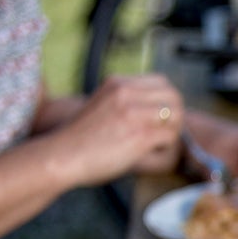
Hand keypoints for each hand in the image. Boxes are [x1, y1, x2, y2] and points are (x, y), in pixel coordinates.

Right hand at [47, 74, 186, 183]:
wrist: (61, 156)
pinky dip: (166, 147)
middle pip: (174, 96)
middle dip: (175, 115)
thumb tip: (158, 108)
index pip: (162, 82)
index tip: (159, 118)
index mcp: (117, 83)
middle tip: (163, 132)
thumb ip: (126, 101)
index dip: (167, 101)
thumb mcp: (102, 105)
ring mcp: (133, 112)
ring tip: (156, 142)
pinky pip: (170, 136)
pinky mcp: (139, 134)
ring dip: (172, 131)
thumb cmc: (81, 138)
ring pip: (176, 115)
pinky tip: (150, 152)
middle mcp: (126, 92)